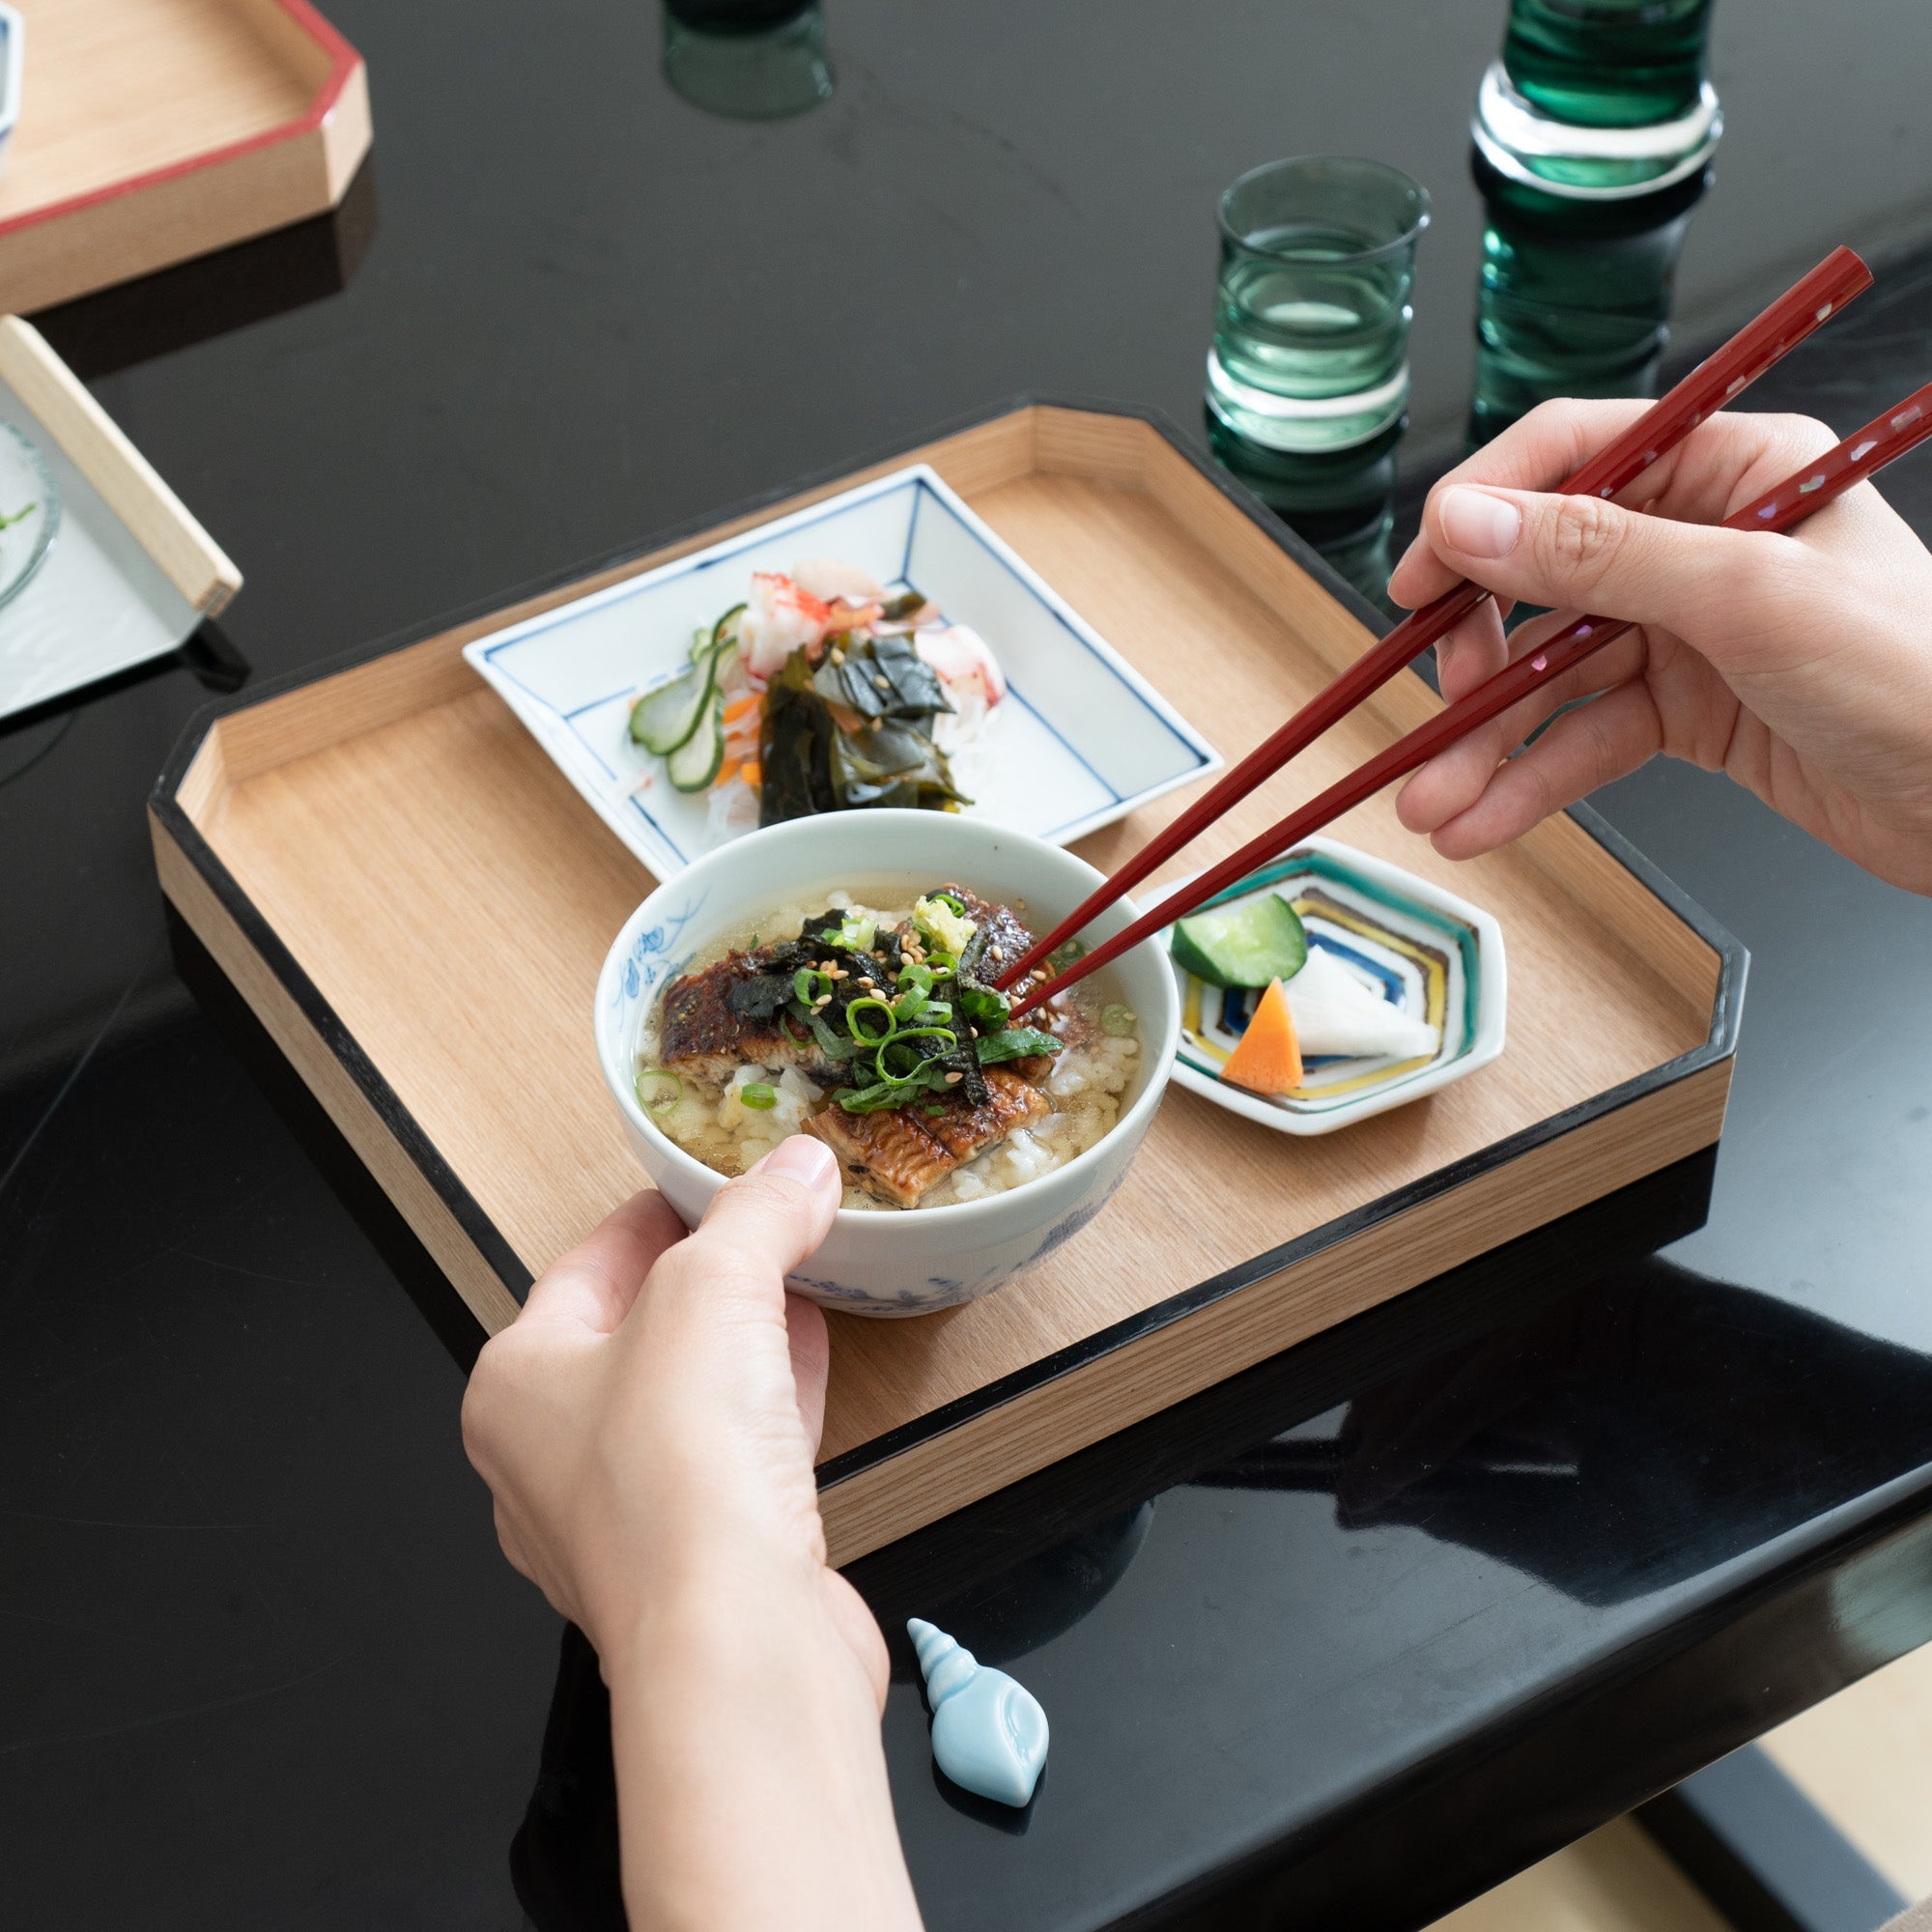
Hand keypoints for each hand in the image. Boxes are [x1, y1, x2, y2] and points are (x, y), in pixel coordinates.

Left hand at [462, 1138, 920, 1931]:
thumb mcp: (715, 1290)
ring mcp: (624, 1520)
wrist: (734, 1647)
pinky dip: (770, 1402)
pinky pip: (731, 1458)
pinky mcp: (697, 1562)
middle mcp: (552, 1459)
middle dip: (706, 1274)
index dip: (655, 1210)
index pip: (585, 1263)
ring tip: (796, 1284)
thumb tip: (793, 1170)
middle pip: (634, 1332)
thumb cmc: (678, 1484)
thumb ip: (757, 1216)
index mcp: (516, 1385)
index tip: (709, 1179)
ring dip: (743, 1338)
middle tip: (761, 1225)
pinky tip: (813, 1362)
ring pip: (684, 1399)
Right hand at [1386, 398, 1931, 895]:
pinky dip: (1530, 783)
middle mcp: (1701, 542)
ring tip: (1433, 799)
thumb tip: (1473, 522)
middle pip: (1543, 578)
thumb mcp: (1747, 597)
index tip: (1419, 578)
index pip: (1572, 456)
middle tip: (1436, 702)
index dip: (1481, 511)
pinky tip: (1485, 819)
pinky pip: (1586, 739)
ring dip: (1485, 742)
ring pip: (1553, 676)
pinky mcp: (1690, 714)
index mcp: (1728, 470)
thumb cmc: (1917, 673)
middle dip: (1476, 653)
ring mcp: (1691, 631)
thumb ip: (1601, 555)